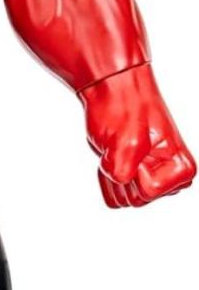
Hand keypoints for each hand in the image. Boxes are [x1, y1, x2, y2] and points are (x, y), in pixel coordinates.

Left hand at [79, 64, 194, 207]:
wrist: (113, 89)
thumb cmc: (125, 106)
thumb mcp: (127, 140)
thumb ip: (123, 171)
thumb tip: (120, 180)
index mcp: (182, 168)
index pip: (149, 192)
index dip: (134, 170)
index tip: (137, 146)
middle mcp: (171, 176)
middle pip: (136, 200)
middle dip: (122, 174)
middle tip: (124, 148)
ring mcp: (152, 177)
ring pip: (124, 199)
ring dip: (113, 175)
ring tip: (118, 150)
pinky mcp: (134, 176)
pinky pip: (115, 194)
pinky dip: (107, 177)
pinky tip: (113, 156)